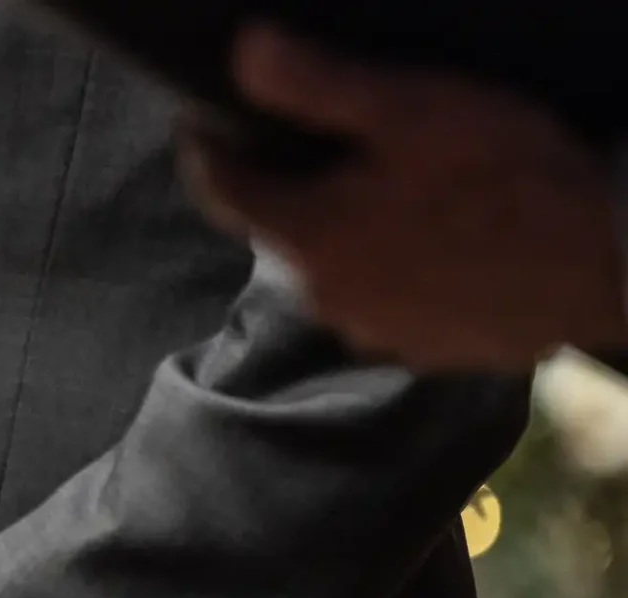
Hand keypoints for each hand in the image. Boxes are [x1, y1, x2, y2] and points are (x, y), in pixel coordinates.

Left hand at [181, 26, 627, 369]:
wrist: (602, 262)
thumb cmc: (507, 179)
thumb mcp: (410, 108)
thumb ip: (315, 83)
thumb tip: (243, 52)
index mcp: (307, 237)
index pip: (223, 190)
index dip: (208, 149)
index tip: (205, 121)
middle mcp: (324, 297)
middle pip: (285, 230)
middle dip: (295, 188)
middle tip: (327, 147)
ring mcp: (373, 331)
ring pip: (338, 268)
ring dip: (350, 233)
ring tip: (395, 192)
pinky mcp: (421, 349)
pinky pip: (388, 300)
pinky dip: (396, 269)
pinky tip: (438, 240)